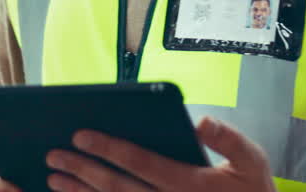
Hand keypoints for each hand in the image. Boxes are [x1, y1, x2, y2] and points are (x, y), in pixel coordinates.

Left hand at [44, 116, 275, 191]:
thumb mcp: (252, 162)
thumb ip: (228, 139)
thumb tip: (201, 121)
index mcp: (189, 185)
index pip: (140, 163)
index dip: (108, 148)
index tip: (81, 134)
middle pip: (117, 187)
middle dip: (82, 169)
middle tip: (53, 154)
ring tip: (53, 179)